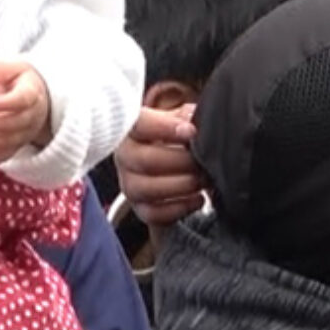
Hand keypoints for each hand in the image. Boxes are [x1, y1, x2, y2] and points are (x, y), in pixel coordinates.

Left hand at [0, 60, 51, 163]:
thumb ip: (0, 69)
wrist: (37, 100)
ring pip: (5, 143)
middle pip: (12, 124)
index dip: (4, 104)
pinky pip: (2, 156)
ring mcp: (24, 134)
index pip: (21, 101)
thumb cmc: (21, 82)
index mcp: (31, 95)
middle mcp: (31, 117)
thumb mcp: (15, 67)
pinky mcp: (16, 146)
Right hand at [116, 105, 205, 226]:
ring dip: (183, 185)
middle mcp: (125, 156)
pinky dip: (180, 208)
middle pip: (145, 160)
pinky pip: (154, 214)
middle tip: (202, 161)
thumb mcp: (180, 118)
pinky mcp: (139, 208)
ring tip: (203, 180)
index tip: (190, 132)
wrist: (168, 161)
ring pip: (147, 189)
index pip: (138, 124)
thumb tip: (198, 118)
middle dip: (182, 162)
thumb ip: (187, 116)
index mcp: (133, 129)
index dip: (164, 128)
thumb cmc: (175, 137)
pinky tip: (197, 198)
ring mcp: (129, 184)